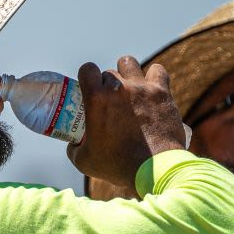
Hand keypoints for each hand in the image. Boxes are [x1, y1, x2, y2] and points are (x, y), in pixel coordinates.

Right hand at [67, 56, 186, 188]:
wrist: (153, 170)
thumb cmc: (118, 166)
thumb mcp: (84, 161)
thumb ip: (74, 148)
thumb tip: (72, 143)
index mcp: (96, 99)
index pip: (87, 69)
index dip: (87, 76)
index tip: (90, 87)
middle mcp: (118, 88)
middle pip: (109, 72)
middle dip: (107, 84)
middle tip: (111, 100)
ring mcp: (141, 88)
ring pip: (129, 64)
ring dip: (127, 72)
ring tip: (130, 87)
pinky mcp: (161, 93)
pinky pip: (157, 71)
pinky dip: (154, 76)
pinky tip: (151, 87)